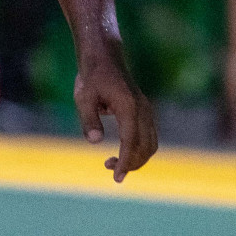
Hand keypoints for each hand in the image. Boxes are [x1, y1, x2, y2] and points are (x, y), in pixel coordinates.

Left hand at [74, 56, 156, 181]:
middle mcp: (143, 109)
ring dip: (136, 158)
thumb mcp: (84, 96)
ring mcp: (146, 110)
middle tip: (109, 168)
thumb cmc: (92, 77)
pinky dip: (140, 150)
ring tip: (112, 162)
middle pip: (146, 146)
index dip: (125, 162)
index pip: (131, 141)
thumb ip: (89, 118)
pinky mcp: (145, 111)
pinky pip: (149, 137)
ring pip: (151, 144)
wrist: (105, 58)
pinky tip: (122, 152)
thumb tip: (95, 142)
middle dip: (131, 163)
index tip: (117, 178)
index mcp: (129, 106)